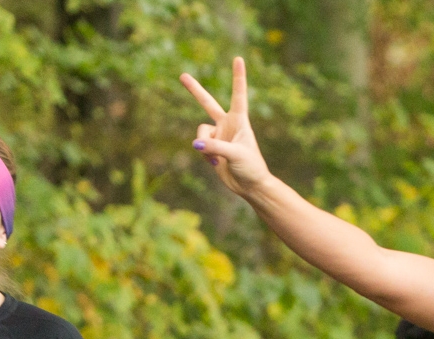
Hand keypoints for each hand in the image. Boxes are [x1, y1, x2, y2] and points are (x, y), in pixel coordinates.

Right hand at [181, 57, 271, 197]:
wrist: (250, 186)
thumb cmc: (251, 167)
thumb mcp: (236, 155)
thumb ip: (215, 147)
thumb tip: (195, 143)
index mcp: (240, 121)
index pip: (238, 95)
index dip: (238, 77)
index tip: (238, 58)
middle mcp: (227, 124)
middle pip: (207, 103)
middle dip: (195, 90)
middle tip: (183, 75)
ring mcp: (218, 135)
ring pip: (200, 133)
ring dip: (205, 145)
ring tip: (218, 158)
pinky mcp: (211, 148)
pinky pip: (199, 146)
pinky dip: (205, 154)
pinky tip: (216, 163)